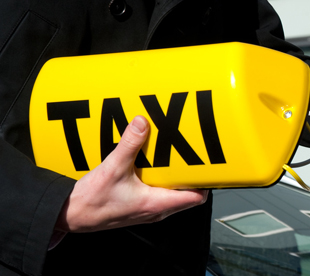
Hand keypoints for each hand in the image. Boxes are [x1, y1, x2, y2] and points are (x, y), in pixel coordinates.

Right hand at [55, 116, 207, 232]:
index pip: (197, 198)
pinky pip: (158, 194)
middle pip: (188, 194)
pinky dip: (161, 181)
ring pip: (173, 194)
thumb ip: (129, 145)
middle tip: (193, 155)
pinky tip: (151, 167)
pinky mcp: (139, 208)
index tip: (209, 165)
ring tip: (174, 158)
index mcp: (157, 204)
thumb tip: (142, 124)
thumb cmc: (91, 202)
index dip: (207, 182)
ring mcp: (148, 211)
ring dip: (175, 178)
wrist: (70, 216)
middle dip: (192, 176)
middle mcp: (156, 210)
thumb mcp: (112, 168)